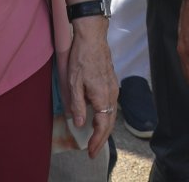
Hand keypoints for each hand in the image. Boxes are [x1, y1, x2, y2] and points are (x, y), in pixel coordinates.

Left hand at [66, 17, 117, 157]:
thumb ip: (77, 105)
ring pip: (112, 114)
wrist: (93, 37)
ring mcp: (113, 88)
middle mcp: (112, 94)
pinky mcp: (111, 82)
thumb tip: (79, 123)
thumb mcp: (74, 83)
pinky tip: (99, 117)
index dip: (97, 140)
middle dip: (102, 139)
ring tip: (96, 138)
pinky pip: (111, 105)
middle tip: (93, 151)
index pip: (102, 125)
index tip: (91, 151)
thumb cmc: (82, 58)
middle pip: (110, 123)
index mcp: (103, 97)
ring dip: (104, 128)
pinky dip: (106, 117)